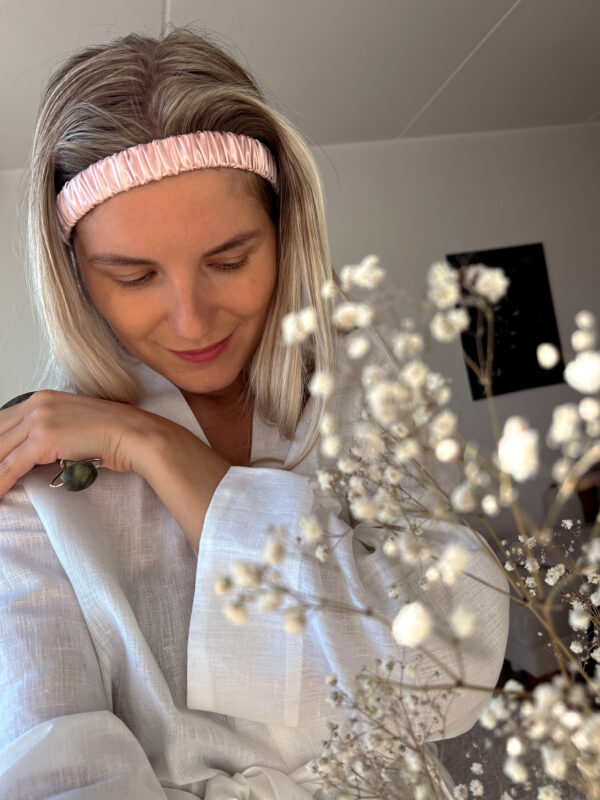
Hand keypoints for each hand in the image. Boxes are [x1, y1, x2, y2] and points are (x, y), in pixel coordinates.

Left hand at [0, 389, 231, 550]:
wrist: (136, 435)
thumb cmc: (113, 435)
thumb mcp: (75, 427)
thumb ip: (51, 434)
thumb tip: (32, 457)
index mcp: (42, 399)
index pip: (2, 423)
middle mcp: (37, 403)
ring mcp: (39, 419)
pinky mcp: (43, 439)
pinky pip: (9, 466)